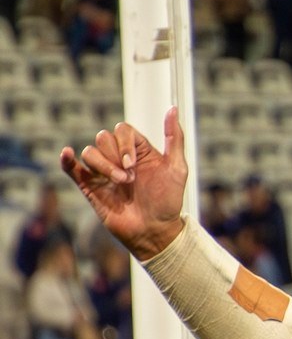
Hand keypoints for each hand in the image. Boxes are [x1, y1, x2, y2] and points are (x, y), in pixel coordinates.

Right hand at [60, 106, 188, 260]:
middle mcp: (119, 159)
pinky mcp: (90, 187)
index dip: (125, 143)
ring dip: (103, 166)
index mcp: (138, 151)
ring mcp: (104, 173)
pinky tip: (68, 155)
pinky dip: (67, 160)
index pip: (122, 130)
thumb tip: (172, 107)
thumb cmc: (169, 201)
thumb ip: (174, 138)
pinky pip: (72, 169)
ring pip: (89, 152)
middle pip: (103, 137)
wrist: (155, 231)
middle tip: (130, 178)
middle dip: (115, 156)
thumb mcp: (177, 168)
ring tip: (120, 184)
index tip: (134, 164)